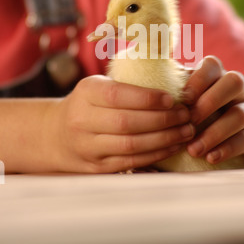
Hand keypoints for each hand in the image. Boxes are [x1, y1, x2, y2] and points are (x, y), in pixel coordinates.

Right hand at [45, 75, 194, 172]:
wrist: (57, 134)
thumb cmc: (90, 104)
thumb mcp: (99, 86)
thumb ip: (129, 83)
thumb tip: (175, 76)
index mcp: (86, 93)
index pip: (117, 96)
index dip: (147, 98)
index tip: (172, 99)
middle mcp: (82, 120)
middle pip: (127, 123)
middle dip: (163, 120)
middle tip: (186, 115)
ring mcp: (88, 146)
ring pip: (132, 145)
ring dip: (165, 139)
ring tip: (186, 130)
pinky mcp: (98, 166)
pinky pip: (132, 161)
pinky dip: (157, 154)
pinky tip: (174, 145)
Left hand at [182, 56, 243, 167]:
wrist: (242, 141)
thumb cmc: (204, 119)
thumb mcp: (191, 104)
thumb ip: (173, 95)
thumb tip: (141, 87)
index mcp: (219, 78)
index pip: (213, 65)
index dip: (198, 78)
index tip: (182, 97)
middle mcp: (240, 92)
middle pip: (234, 82)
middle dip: (209, 101)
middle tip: (188, 121)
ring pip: (240, 114)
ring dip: (214, 132)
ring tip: (193, 149)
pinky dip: (227, 148)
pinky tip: (210, 158)